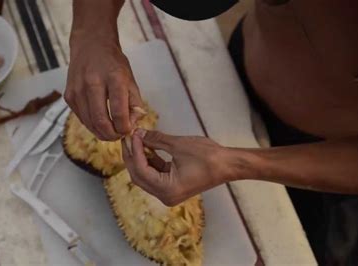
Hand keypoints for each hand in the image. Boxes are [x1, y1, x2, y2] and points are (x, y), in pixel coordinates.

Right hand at [65, 37, 142, 140]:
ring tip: (110, 130)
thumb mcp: (130, 79)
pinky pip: (81, 118)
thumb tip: (131, 126)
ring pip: (89, 124)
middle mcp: (93, 83)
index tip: (128, 130)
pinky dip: (91, 124)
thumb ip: (134, 104)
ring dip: (101, 132)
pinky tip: (99, 119)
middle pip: (101, 122)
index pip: (118, 113)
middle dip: (112, 135)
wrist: (90, 45)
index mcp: (113, 78)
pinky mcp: (69, 96)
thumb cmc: (113, 63)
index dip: (124, 128)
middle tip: (118, 135)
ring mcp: (78, 90)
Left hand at [122, 129, 244, 205]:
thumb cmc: (208, 156)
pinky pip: (155, 174)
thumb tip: (139, 133)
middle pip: (139, 176)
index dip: (134, 151)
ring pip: (145, 175)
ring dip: (140, 157)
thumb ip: (156, 139)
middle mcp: (165, 196)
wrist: (228, 164)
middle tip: (129, 137)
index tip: (132, 135)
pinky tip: (146, 146)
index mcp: (167, 190)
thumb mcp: (178, 144)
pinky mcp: (172, 186)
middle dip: (132, 156)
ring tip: (136, 139)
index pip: (141, 170)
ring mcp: (168, 192)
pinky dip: (150, 161)